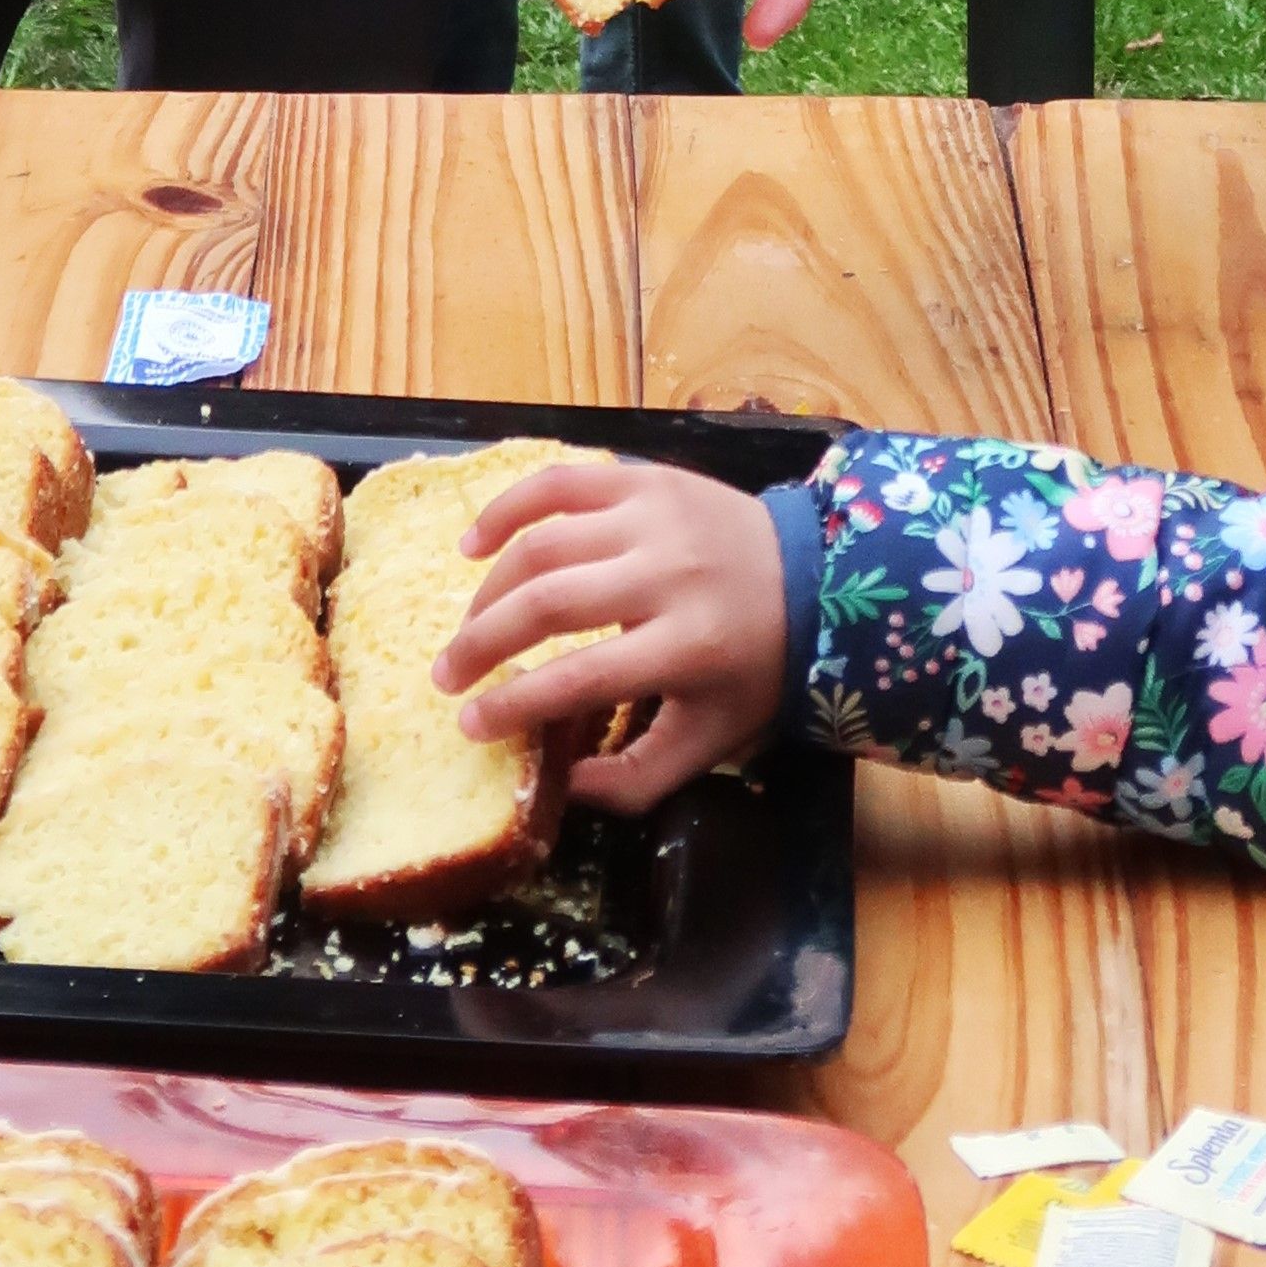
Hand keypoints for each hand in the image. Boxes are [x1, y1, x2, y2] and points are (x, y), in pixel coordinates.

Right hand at [435, 453, 790, 811]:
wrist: (816, 578)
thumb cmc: (755, 667)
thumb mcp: (711, 739)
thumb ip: (637, 778)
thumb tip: (563, 788)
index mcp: (688, 646)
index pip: (580, 676)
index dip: (515, 703)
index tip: (470, 724)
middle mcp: (667, 574)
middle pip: (549, 603)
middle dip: (484, 644)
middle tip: (448, 677)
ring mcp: (654, 517)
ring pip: (545, 544)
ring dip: (490, 589)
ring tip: (466, 628)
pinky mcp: (647, 478)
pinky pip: (561, 483)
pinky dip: (508, 508)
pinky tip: (474, 545)